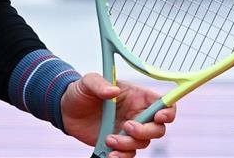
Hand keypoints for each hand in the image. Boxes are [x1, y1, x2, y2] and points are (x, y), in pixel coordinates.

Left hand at [60, 73, 175, 157]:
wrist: (66, 111)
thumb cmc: (81, 92)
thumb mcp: (88, 82)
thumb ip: (100, 83)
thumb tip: (113, 91)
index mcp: (136, 96)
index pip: (162, 103)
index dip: (167, 111)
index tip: (159, 117)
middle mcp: (136, 114)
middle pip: (158, 128)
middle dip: (146, 131)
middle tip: (127, 127)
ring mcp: (128, 131)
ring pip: (142, 143)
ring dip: (128, 145)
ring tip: (109, 139)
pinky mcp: (119, 144)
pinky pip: (129, 155)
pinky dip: (122, 157)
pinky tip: (110, 154)